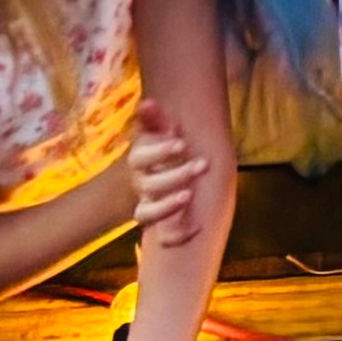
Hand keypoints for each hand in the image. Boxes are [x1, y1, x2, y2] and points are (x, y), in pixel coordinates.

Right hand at [126, 101, 208, 247]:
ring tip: (189, 195)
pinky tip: (197, 228)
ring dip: (166, 206)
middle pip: (149, 186)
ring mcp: (148, 205)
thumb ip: (154, 119)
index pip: (140, 158)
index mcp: (139, 161)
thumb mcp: (159, 133)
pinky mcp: (161, 224)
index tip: (182, 143)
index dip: (159, 152)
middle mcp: (141, 186)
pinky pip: (163, 237)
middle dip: (176, 175)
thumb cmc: (163, 149)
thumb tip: (148, 103)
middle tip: (202, 164)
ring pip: (144, 214)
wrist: (159, 177)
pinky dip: (176, 236)